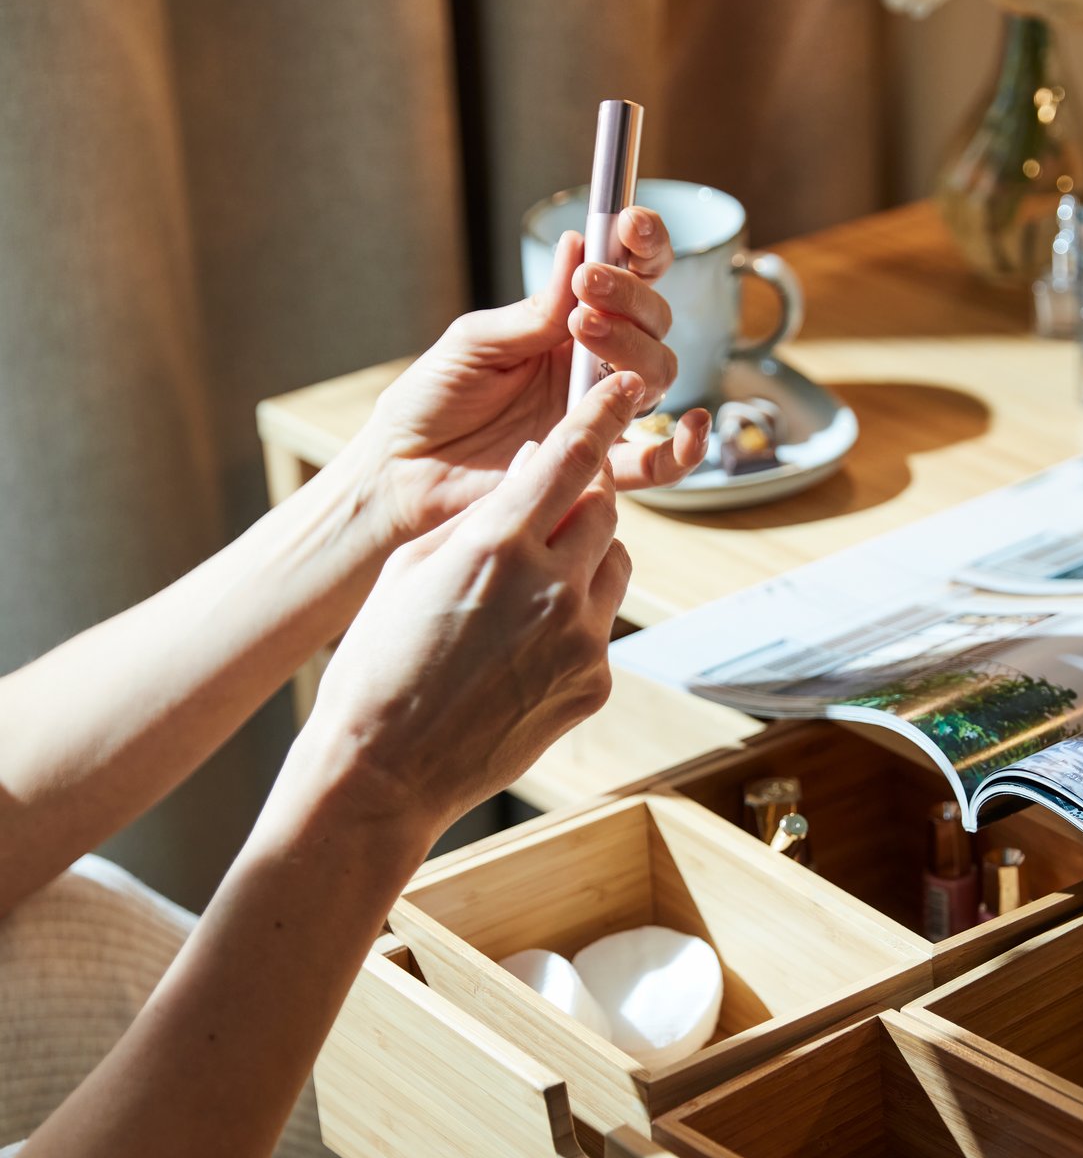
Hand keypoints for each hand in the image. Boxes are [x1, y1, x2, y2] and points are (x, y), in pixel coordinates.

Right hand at [288, 372, 643, 840]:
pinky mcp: (595, 683)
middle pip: (605, 511)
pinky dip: (576, 623)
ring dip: (586, 562)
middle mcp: (553, 586)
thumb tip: (535, 469)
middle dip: (580, 505)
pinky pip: (601, 628)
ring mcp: (581, 639)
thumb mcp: (415, 567)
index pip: (573, 457)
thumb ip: (484, 514)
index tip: (627, 388)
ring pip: (615, 566)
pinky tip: (523, 651)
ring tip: (530, 593)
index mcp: (499, 544)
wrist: (383, 770)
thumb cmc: (380, 662)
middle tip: (544, 521)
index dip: (604, 414)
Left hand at [359, 208, 709, 545]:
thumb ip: (532, 310)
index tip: (630, 225)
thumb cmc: (431, 401)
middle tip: (585, 294)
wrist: (405, 473)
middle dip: (630, 297)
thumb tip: (577, 244)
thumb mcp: (474, 343)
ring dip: (635, 349)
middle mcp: (594, 365)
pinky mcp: (596, 469)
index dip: (642, 244)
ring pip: (658, 374)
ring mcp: (600, 414)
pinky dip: (685, 449)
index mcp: (566, 322)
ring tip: (583, 335)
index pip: (627, 274)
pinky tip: (691, 427)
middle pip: (653, 320)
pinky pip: (657, 464)